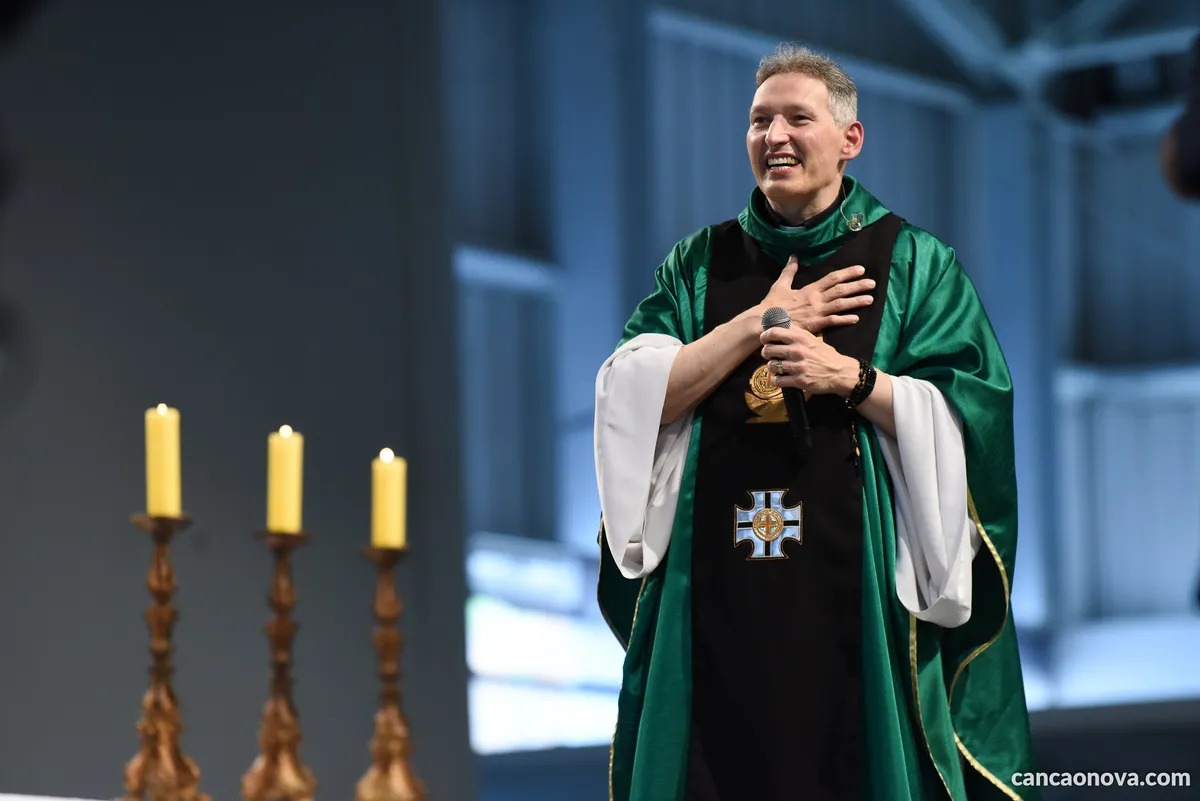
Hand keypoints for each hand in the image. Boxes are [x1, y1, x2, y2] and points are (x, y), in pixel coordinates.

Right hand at [756, 256, 875, 333]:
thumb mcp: (780, 284)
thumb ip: (789, 271)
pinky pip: (833, 322)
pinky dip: (844, 320)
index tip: (861, 269)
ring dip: (856, 302)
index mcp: (810, 289)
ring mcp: (817, 312)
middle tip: (873, 283)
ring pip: (840, 305)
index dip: (848, 273)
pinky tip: (856, 318)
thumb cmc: (772, 304)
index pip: (832, 278)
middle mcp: (816, 299)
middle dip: (858, 286)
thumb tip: (794, 256)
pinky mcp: (815, 325)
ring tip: (870, 299)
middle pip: (841, 290)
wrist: (766, 322)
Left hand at [760, 325, 858, 395]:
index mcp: (801, 337)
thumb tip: (778, 330)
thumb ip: (796, 335)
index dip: (765, 336)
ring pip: (771, 365)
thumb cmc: (826, 355)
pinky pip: (777, 380)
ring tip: (777, 367)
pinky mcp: (799, 380)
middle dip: (766, 353)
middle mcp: (797, 350)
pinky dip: (776, 380)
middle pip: (768, 349)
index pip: (774, 332)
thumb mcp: (812, 339)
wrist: (840, 372)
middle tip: (769, 355)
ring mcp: (797, 366)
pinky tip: (780, 378)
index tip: (764, 339)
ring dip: (771, 367)